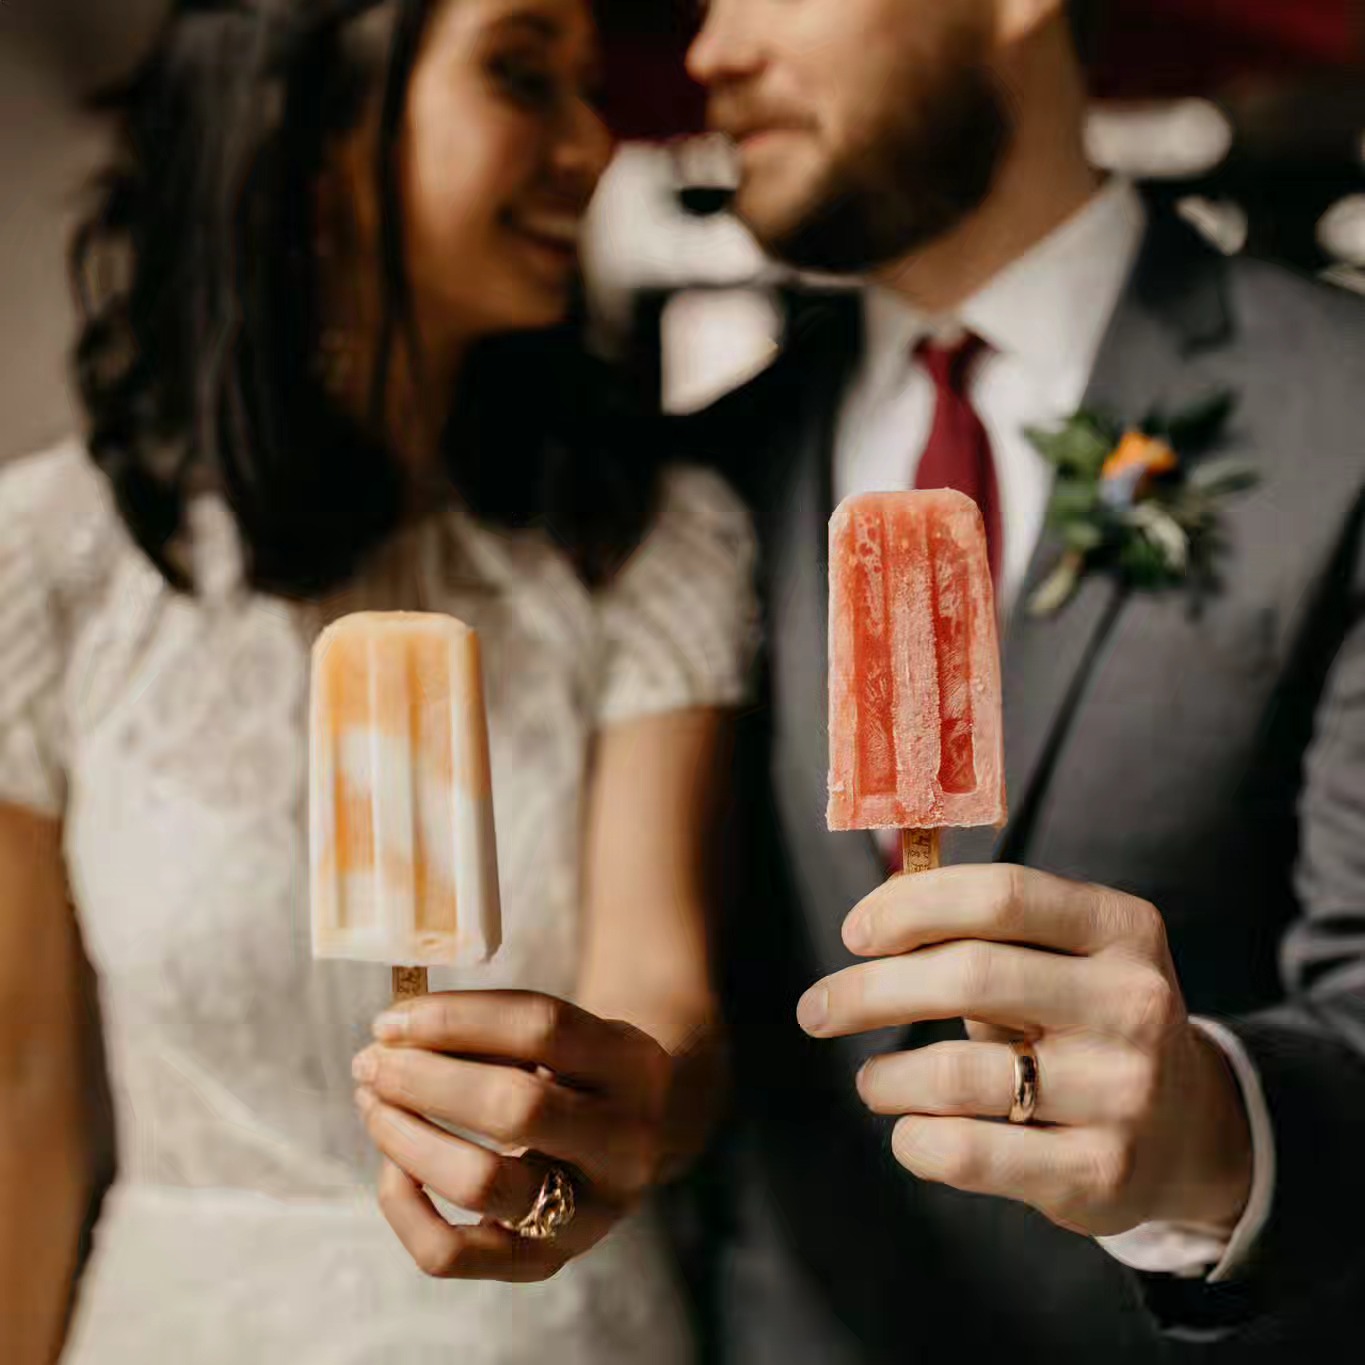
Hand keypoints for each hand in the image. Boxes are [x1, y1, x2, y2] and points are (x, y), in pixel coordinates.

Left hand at [352, 991, 671, 1281]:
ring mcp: (589, 1212)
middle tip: (370, 1062)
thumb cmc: (585, 1068)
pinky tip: (395, 1166)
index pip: (542, 1029)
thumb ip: (501, 1027)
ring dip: (406, 1138)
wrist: (647, 1133)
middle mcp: (624, 1143)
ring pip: (481, 1182)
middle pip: (515, 1107)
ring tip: (373, 1103)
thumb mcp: (574, 1032)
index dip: (456, 1018)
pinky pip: (452, 1252)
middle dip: (424, 1080)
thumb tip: (398, 1029)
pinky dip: (406, 1207)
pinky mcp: (546, 1260)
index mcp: (633, 1066)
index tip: (392, 1018)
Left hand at [798, 865, 1252, 1237]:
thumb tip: (871, 914)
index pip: (1000, 895)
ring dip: (886, 1077)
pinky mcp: (1102, 1172)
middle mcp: (1133, 1003)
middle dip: (869, 991)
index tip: (854, 933)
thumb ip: (981, 927)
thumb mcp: (1062, 954)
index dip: (912, 905)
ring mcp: (1125, 1092)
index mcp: (1121, 927)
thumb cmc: (1083, 1018)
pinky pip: (968, 1152)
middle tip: (816, 1008)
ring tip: (871, 1079)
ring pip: (955, 1073)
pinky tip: (908, 1130)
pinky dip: (914, 1140)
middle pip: (968, 975)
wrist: (1188, 1131)